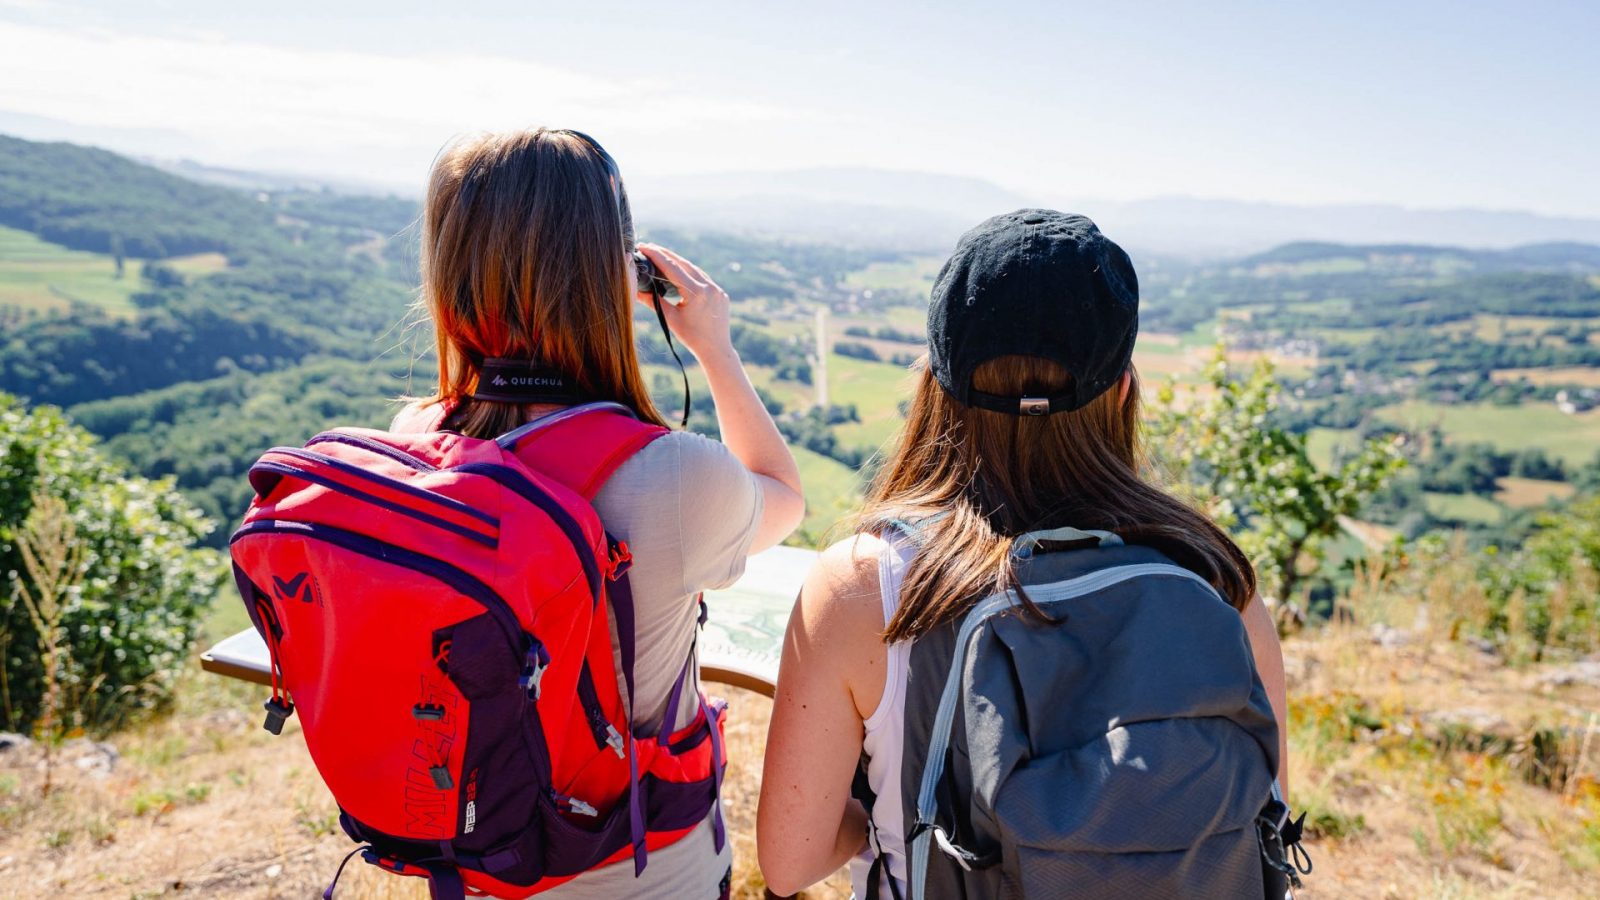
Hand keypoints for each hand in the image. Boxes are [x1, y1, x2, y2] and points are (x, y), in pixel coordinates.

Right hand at [635, 243, 733, 361]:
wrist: (716, 350)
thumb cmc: (692, 337)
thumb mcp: (670, 319)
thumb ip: (654, 302)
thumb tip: (635, 290)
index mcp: (696, 293)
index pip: (672, 268)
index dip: (656, 256)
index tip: (644, 247)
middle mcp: (709, 287)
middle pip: (684, 264)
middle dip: (666, 254)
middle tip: (650, 247)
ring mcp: (717, 289)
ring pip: (694, 269)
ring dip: (678, 262)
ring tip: (662, 256)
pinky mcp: (720, 293)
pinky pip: (703, 278)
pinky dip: (690, 273)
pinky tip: (680, 271)